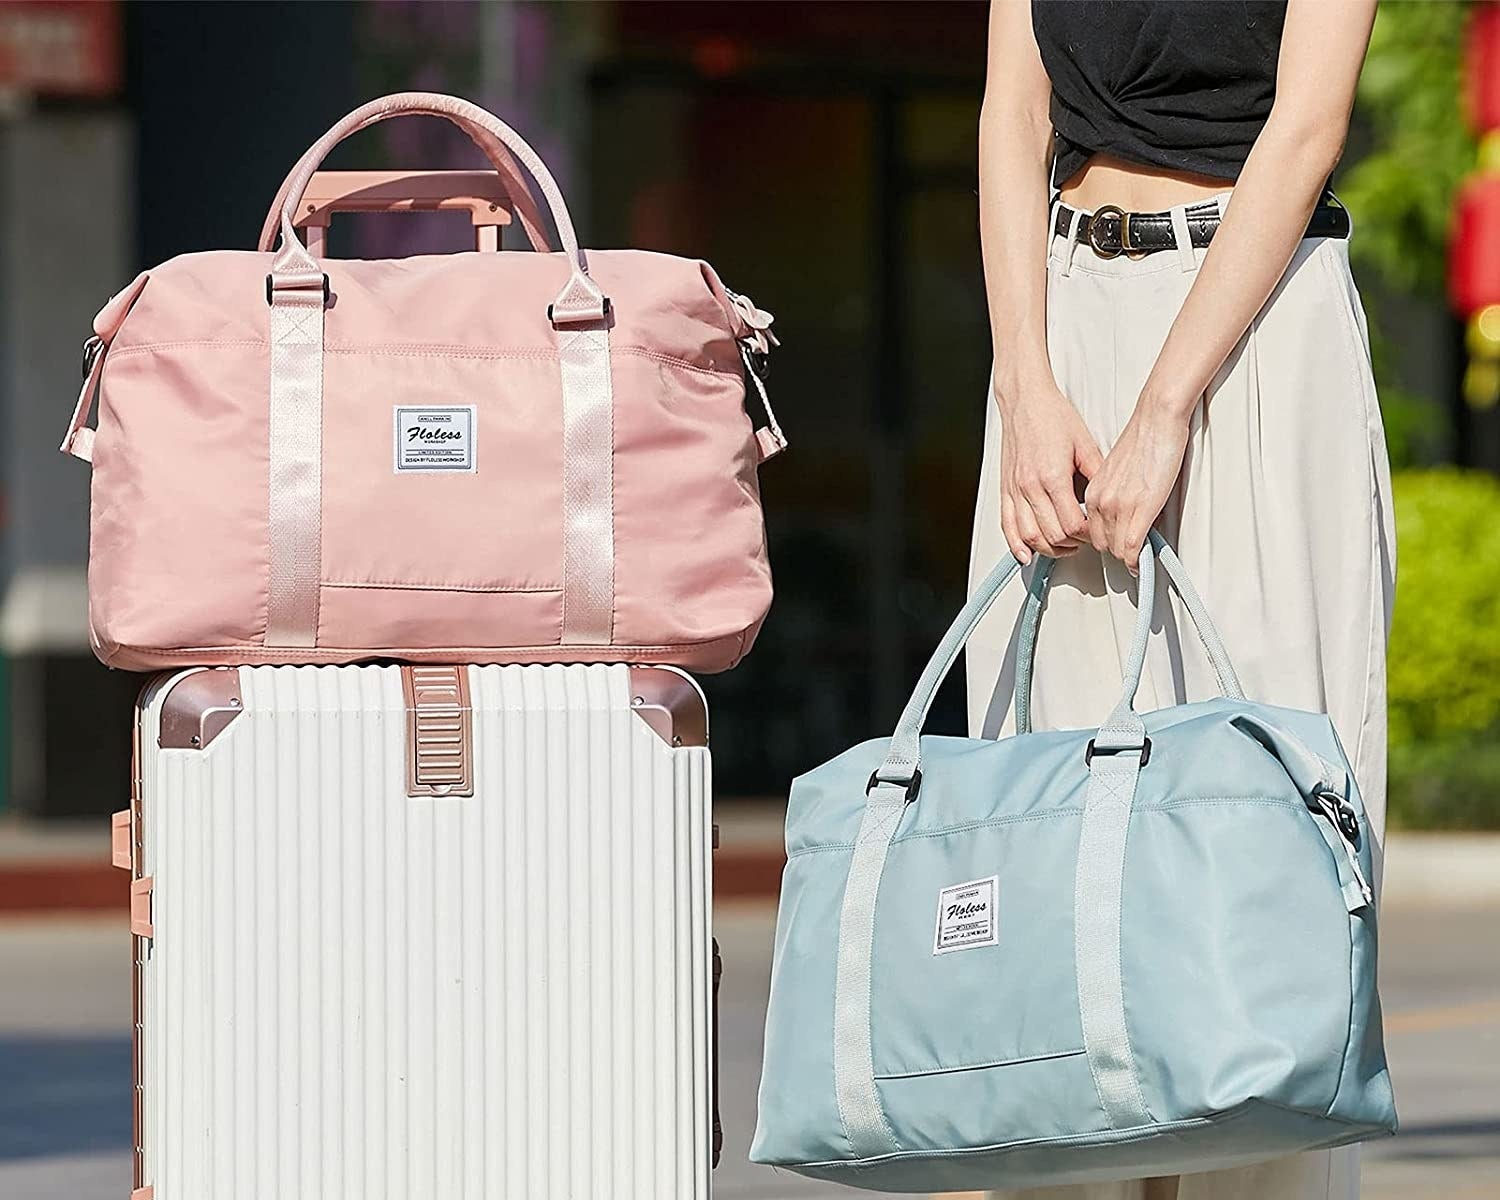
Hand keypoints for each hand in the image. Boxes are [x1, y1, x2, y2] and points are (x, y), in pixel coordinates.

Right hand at [997, 383, 1102, 564]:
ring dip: (1048, 549)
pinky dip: (1016, 546)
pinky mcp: (1005, 489)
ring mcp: (1015, 490)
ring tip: (1064, 546)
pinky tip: (1026, 554)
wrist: (1025, 401)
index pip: (1072, 524)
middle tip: (1085, 539)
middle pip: (1052, 535)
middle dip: (1072, 544)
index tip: (1096, 530)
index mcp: (1053, 476)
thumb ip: (1097, 474)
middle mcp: (1030, 486)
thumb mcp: (1085, 444)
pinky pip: (1007, 526)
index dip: (1088, 534)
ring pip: (1029, 536)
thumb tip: (1108, 498)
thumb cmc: (1052, 417)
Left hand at [1084, 399, 1192, 573]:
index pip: (1089, 532)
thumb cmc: (1142, 440)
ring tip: (1140, 554)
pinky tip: (1143, 561)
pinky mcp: (1139, 508)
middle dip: (1116, 551)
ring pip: (1116, 550)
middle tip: (1131, 551)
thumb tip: (1120, 514)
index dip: (1105, 542)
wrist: (1156, 420)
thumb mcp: (1115, 472)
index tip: (1116, 545)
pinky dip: (1137, 559)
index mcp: (1092, 492)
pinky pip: (1132, 547)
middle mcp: (1100, 501)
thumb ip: (1112, 494)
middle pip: (1100, 544)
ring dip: (1128, 555)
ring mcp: (1118, 506)